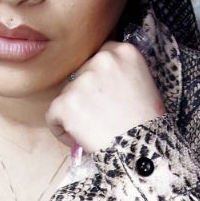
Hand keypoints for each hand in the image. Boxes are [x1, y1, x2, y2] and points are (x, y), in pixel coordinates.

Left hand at [46, 41, 164, 155]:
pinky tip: (81, 138)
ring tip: (96, 130)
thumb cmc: (147, 123)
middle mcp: (101, 59)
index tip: (107, 98)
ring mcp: (82, 80)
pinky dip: (62, 130)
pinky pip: (53, 116)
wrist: (142, 149)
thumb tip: (96, 80)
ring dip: (75, 113)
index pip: (98, 59)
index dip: (100, 82)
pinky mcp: (65, 102)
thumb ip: (120, 71)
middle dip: (86, 96)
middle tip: (102, 117)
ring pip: (67, 95)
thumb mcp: (144, 83)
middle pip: (81, 75)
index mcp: (123, 51)